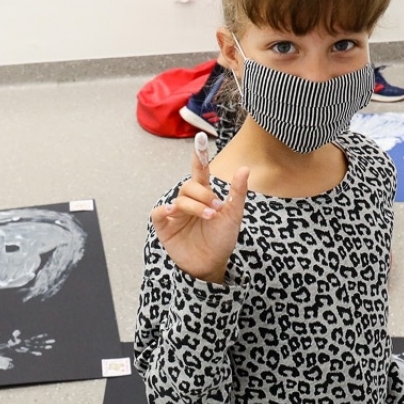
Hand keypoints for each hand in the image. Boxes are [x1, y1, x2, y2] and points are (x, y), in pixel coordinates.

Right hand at [151, 132, 248, 283]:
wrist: (213, 264)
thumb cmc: (222, 239)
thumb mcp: (234, 215)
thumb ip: (238, 192)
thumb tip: (244, 168)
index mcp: (204, 196)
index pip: (200, 171)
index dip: (199, 156)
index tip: (200, 139)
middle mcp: (189, 202)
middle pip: (189, 186)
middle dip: (204, 195)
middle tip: (216, 208)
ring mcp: (176, 214)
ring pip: (180, 199)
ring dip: (194, 206)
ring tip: (208, 216)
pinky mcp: (165, 227)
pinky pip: (159, 213)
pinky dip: (164, 210)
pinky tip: (173, 211)